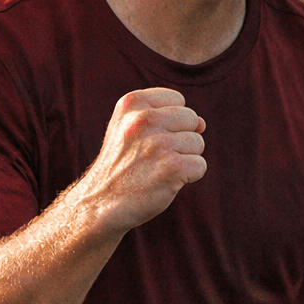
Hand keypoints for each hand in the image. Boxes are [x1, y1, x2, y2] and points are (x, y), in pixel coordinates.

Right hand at [67, 89, 205, 232]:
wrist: (101, 202)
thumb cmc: (123, 163)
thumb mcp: (132, 128)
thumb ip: (167, 116)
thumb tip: (202, 124)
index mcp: (132, 102)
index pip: (178, 100)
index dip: (170, 122)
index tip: (146, 138)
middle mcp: (144, 119)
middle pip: (192, 119)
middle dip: (181, 139)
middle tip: (152, 156)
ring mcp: (158, 143)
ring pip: (198, 143)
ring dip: (184, 159)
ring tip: (156, 168)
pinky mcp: (171, 168)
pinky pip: (200, 165)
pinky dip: (188, 177)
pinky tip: (164, 181)